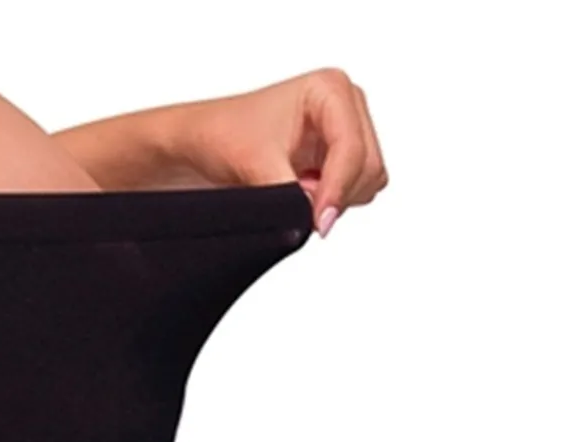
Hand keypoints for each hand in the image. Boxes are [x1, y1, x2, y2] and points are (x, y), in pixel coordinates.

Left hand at [179, 68, 388, 236]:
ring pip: (368, 180)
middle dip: (336, 194)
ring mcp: (346, 129)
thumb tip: (310, 221)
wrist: (202, 144)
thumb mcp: (254, 166)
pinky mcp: (339, 155)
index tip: (316, 222)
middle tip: (297, 201)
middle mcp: (345, 104)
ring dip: (334, 198)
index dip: (337, 190)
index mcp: (329, 89)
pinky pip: (356, 189)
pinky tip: (301, 190)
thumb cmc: (222, 136)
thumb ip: (290, 196)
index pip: (352, 149)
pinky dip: (331, 200)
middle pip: (369, 166)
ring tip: (294, 187)